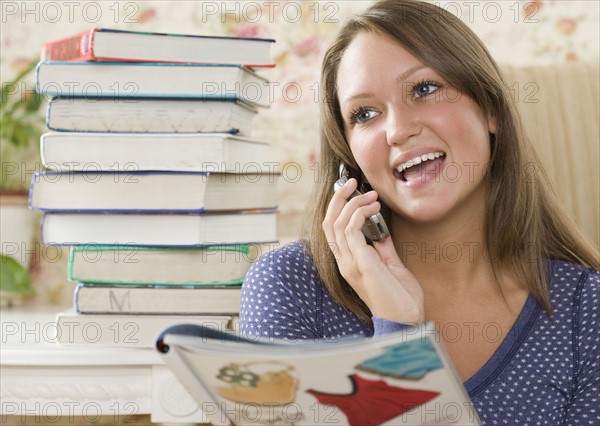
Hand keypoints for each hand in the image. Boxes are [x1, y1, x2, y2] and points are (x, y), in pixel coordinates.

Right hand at [322, 178, 424, 324]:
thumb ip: (382, 248)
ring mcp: (350, 263)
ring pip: (337, 223)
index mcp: (348, 262)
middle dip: (338, 198)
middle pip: (328, 222)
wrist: (406, 321)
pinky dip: (360, 214)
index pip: (332, 230)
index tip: (353, 191)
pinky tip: (374, 209)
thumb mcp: (390, 266)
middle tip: (353, 182)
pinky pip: (351, 231)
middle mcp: (344, 262)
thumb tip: (380, 229)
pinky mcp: (361, 263)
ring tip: (371, 196)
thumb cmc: (400, 298)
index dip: (337, 207)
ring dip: (353, 203)